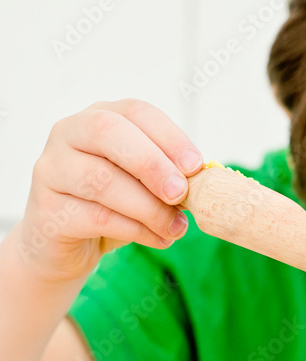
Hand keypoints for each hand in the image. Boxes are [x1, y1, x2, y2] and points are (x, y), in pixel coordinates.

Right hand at [20, 98, 202, 281]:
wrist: (64, 249)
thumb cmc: (110, 209)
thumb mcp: (141, 186)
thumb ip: (165, 177)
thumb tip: (202, 183)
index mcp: (96, 118)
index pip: (133, 111)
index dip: (168, 136)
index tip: (196, 165)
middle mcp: (67, 135)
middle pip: (108, 132)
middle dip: (152, 163)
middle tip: (181, 193)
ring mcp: (51, 171)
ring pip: (102, 180)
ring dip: (148, 206)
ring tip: (176, 227)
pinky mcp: (47, 211)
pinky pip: (96, 217)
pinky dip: (135, 230)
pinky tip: (158, 239)